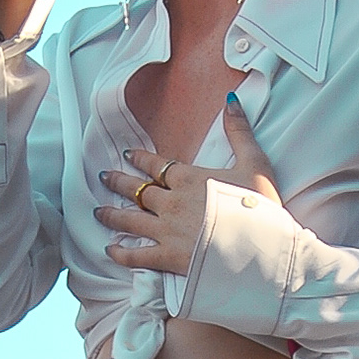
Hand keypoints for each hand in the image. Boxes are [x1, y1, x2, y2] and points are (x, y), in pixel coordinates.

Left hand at [97, 99, 280, 278]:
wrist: (260, 247)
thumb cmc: (260, 207)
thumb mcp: (254, 163)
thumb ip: (239, 132)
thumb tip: (231, 102)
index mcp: (189, 178)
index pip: (158, 164)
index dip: (141, 159)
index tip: (128, 154)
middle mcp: (172, 202)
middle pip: (138, 190)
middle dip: (119, 182)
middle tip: (103, 177)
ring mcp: (167, 230)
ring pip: (130, 220)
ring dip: (112, 215)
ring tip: (98, 212)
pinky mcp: (168, 256)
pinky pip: (137, 254)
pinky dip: (121, 253)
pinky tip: (110, 250)